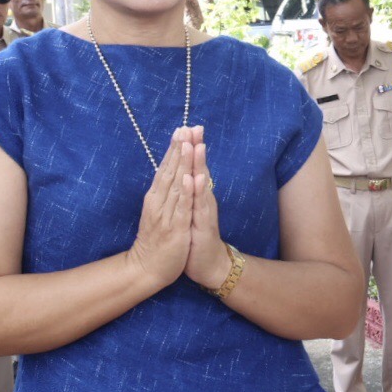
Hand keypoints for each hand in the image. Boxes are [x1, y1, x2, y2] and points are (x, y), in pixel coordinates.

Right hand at [128, 129, 194, 288]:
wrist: (147, 268)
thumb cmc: (155, 239)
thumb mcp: (159, 211)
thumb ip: (163, 192)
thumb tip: (169, 172)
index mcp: (156, 196)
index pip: (166, 167)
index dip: (174, 148)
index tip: (182, 128)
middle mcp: (158, 201)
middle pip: (170, 170)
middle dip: (179, 148)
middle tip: (186, 127)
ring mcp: (165, 214)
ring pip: (176, 184)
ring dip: (182, 163)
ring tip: (187, 144)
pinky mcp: (174, 228)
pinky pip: (181, 207)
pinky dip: (186, 192)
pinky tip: (190, 177)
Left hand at [184, 127, 230, 290]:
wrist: (208, 264)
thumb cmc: (196, 236)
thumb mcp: (189, 211)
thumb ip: (188, 192)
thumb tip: (183, 173)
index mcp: (196, 195)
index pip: (192, 166)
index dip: (190, 147)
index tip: (186, 126)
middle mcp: (203, 199)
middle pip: (199, 169)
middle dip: (197, 148)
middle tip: (195, 127)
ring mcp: (205, 211)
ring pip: (202, 184)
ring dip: (200, 164)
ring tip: (198, 145)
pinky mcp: (205, 225)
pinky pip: (201, 206)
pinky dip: (198, 192)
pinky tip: (197, 179)